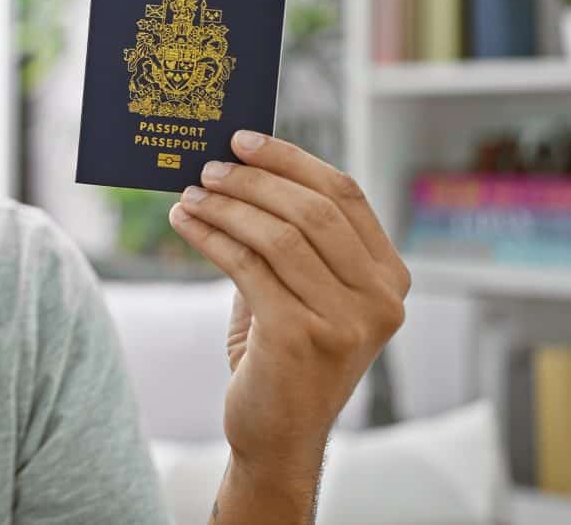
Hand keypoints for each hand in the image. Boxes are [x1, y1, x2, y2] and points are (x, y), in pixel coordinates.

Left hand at [167, 131, 410, 471]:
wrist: (277, 433)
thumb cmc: (283, 352)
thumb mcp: (301, 289)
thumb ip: (289, 238)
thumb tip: (238, 170)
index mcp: (389, 278)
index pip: (344, 195)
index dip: (291, 160)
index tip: (243, 140)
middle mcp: (380, 299)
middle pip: (312, 210)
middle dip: (254, 180)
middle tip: (208, 168)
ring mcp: (346, 321)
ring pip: (278, 236)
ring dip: (226, 207)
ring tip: (190, 195)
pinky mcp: (302, 337)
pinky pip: (248, 267)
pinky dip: (211, 236)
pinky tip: (184, 224)